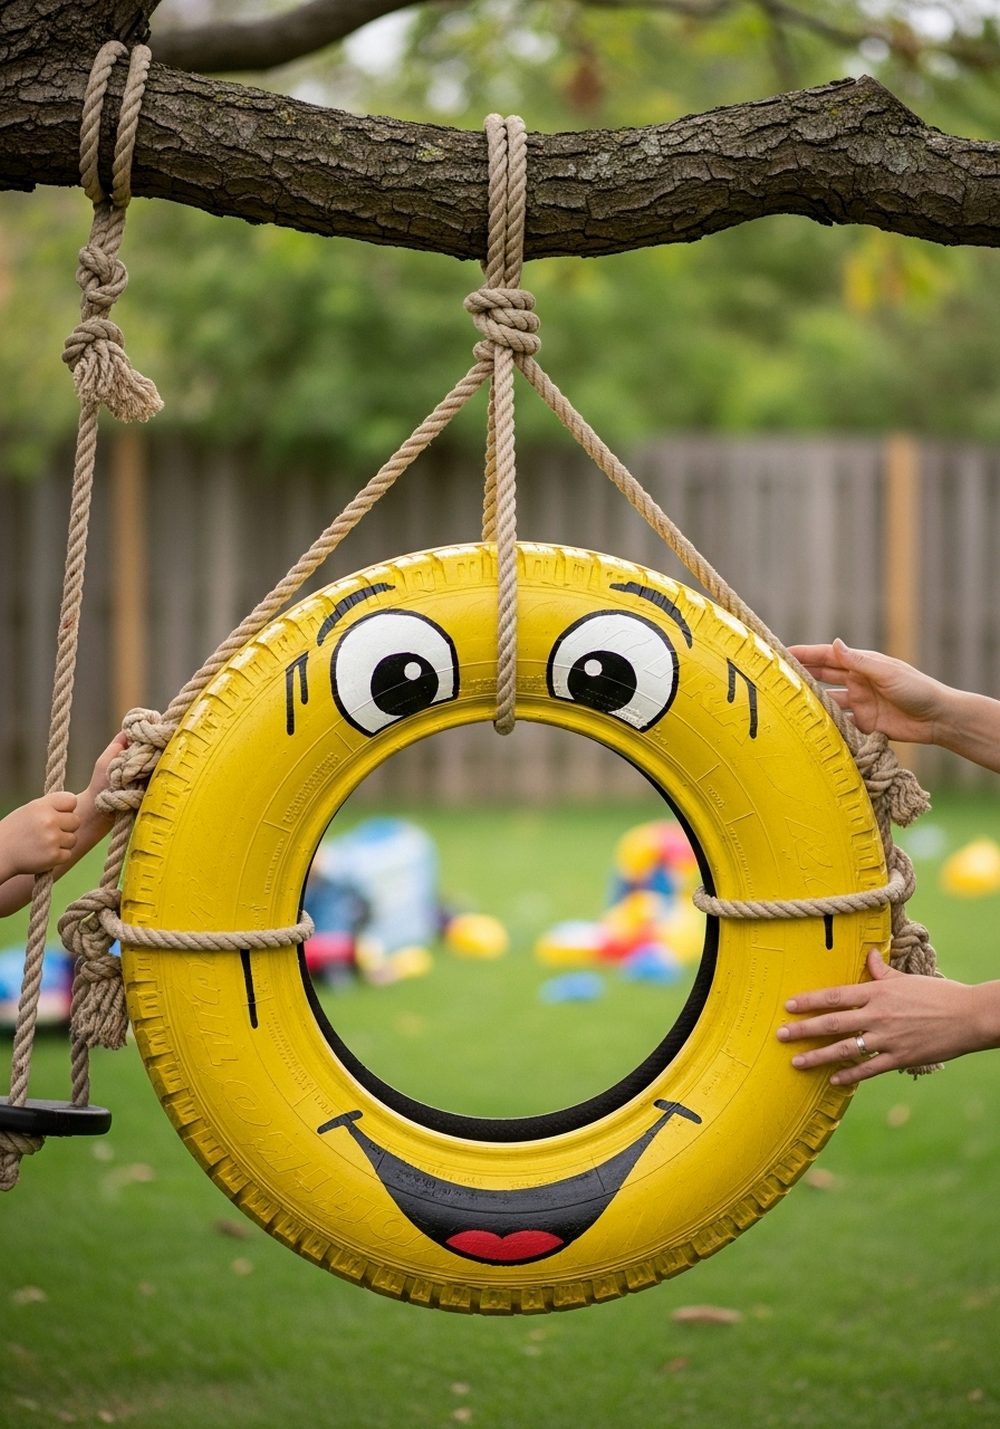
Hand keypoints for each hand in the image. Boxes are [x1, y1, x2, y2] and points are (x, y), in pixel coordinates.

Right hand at [0, 791, 80, 881]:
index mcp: (42, 806)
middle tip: (49, 833)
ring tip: (44, 844)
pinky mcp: (53, 856)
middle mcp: (49, 820)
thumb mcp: (30, 811)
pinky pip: (68, 854)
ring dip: (62, 843)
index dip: (67, 809)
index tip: (58, 815)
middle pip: (76, 821)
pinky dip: (58, 857)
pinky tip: (43, 854)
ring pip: (73, 839)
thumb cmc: (15, 831)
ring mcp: (52, 839)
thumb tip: (75, 806)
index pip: (72, 800)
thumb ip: (52, 807)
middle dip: (66, 827)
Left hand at [776, 950, 999, 1084]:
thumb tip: (869, 955)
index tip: (789, 1006)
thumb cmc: (937, 994)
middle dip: (803, 1030)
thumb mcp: (906, 978)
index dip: (810, 1001)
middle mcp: (878, 1015)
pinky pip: (869, 1069)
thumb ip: (882, 971)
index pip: (835, 996)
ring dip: (818, 1056)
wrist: (968, 1016)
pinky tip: (834, 1080)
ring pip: (845, 1049)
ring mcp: (888, 1038)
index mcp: (877, 992)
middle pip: (833, 1023)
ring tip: (796, 1062)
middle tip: (780, 1035)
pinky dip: (850, 1076)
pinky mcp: (900, 1057)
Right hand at [788, 639, 948, 744]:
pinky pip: (840, 724)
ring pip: (828, 701)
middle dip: (801, 676)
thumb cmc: (917, 689)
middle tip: (775, 679)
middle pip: (823, 677)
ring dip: (811, 702)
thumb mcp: (886, 672)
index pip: (827, 657)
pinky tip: (810, 728)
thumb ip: (858, 661)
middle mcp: (857, 682)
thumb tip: (834, 643)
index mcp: (862, 664)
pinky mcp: (864, 724)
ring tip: (788, 705)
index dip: (805, 654)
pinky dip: (827, 726)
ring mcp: (860, 703)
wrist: (938, 718)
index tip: (781, 653)